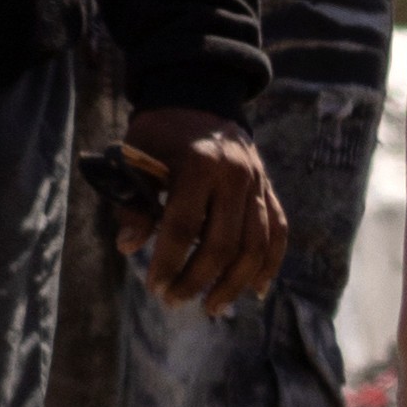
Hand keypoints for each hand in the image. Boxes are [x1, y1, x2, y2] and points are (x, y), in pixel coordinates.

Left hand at [117, 105, 293, 313]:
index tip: (155, 288)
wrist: (199, 98)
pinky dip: (270, 263)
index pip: (183, 228)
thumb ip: (133, 204)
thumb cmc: (159, 134)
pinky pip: (277, 232)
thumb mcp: (135, 160)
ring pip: (255, 245)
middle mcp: (235, 175)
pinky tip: (256, 289)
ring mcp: (257, 182)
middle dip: (198, 279)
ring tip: (212, 307)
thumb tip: (129, 246)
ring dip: (234, 282)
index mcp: (198, 165)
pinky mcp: (268, 188)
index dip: (169, 263)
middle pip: (223, 243)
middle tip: (175, 301)